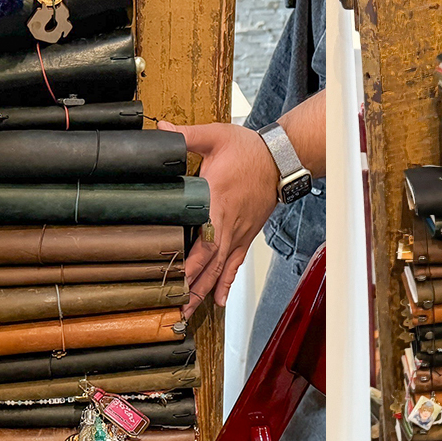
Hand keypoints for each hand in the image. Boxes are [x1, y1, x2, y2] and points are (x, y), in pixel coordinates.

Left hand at [159, 121, 278, 316]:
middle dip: (191, 287)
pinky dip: (226, 283)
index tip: (174, 279)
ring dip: (203, 291)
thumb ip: (186, 135)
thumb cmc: (249, 150)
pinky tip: (219, 301)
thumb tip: (160, 130)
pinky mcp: (245, 236)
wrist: (280, 159)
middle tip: (175, 308)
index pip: (202, 238)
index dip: (189, 262)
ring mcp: (237, 233)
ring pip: (219, 269)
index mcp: (215, 200)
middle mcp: (227, 223)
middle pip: (208, 263)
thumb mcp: (216, 136)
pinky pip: (235, 264)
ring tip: (188, 311)